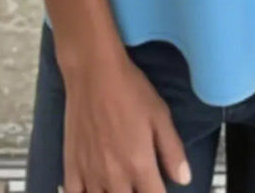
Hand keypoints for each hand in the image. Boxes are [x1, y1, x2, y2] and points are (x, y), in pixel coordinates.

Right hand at [59, 42, 191, 192]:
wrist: (94, 73)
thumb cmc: (130, 90)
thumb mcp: (160, 115)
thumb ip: (172, 150)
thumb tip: (184, 179)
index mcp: (139, 165)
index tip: (159, 186)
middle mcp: (114, 176)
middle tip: (139, 182)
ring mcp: (90, 174)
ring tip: (120, 184)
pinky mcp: (71, 167)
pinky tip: (94, 188)